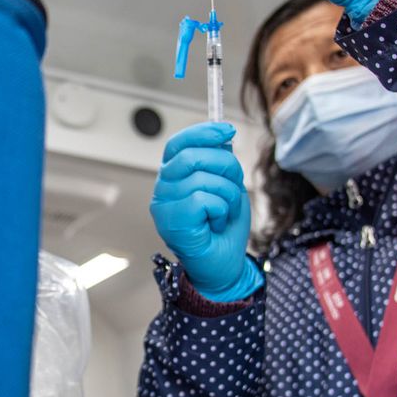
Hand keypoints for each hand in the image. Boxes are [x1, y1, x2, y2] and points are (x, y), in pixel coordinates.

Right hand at [150, 122, 261, 301]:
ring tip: (223, 213)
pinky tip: (216, 224)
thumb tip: (223, 134)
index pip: (178, 143)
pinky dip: (221, 210)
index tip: (228, 130)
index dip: (203, 132)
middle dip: (225, 167)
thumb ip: (220, 162)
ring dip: (227, 196)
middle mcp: (162, 189)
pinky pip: (203, 199)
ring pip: (203, 179)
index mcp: (172, 177)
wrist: (224, 266)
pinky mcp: (172, 222)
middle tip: (234, 187)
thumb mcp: (227, 186)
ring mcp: (164, 207)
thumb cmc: (223, 228)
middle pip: (192, 156)